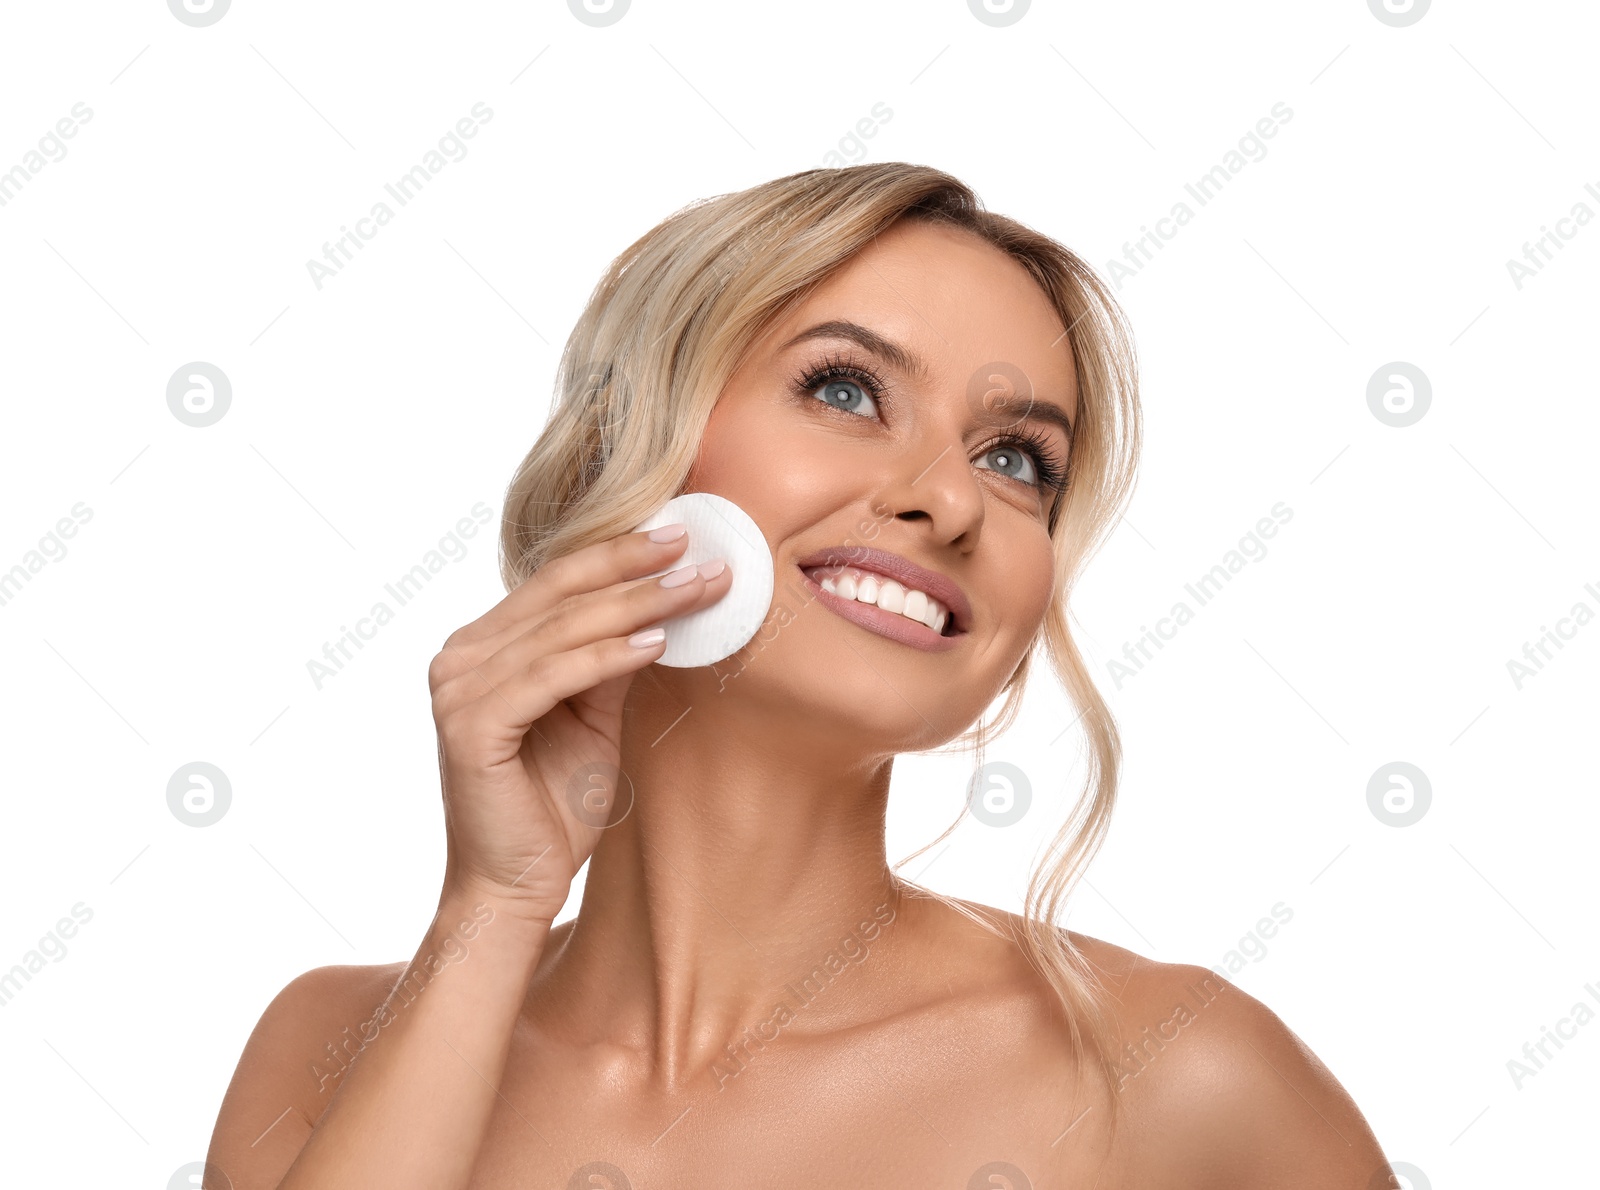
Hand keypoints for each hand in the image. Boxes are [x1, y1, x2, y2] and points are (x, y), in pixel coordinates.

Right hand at [426, 525, 729, 923]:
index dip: (619, 554)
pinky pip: (552, 675)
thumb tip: (660, 605)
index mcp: (482, 648)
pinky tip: (657, 643)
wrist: (516, 885)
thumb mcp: (593, 718)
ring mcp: (457, 689)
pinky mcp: (470, 725)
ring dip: (638, 605)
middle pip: (560, 593)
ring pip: (562, 630)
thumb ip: (610, 662)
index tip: (682, 537)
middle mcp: (460, 658)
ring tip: (697, 590)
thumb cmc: (552, 807)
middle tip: (698, 552)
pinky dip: (607, 656)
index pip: (556, 582)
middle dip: (636, 569)